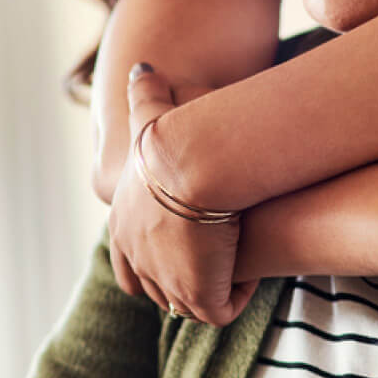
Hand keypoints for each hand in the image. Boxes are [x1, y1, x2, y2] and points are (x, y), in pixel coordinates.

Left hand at [108, 65, 256, 325]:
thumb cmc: (175, 137)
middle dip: (185, 281)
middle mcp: (138, 259)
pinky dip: (237, 295)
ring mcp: (166, 282)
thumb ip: (145, 94)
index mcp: (123, 226)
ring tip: (238, 267)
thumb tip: (143, 67)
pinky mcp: (198, 295)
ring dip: (213, 288)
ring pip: (188, 304)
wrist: (192, 162)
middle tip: (215, 263)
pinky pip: (220, 309)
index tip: (183, 249)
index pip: (128, 265)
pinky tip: (253, 272)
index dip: (153, 262)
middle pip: (157, 290)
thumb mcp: (153, 115)